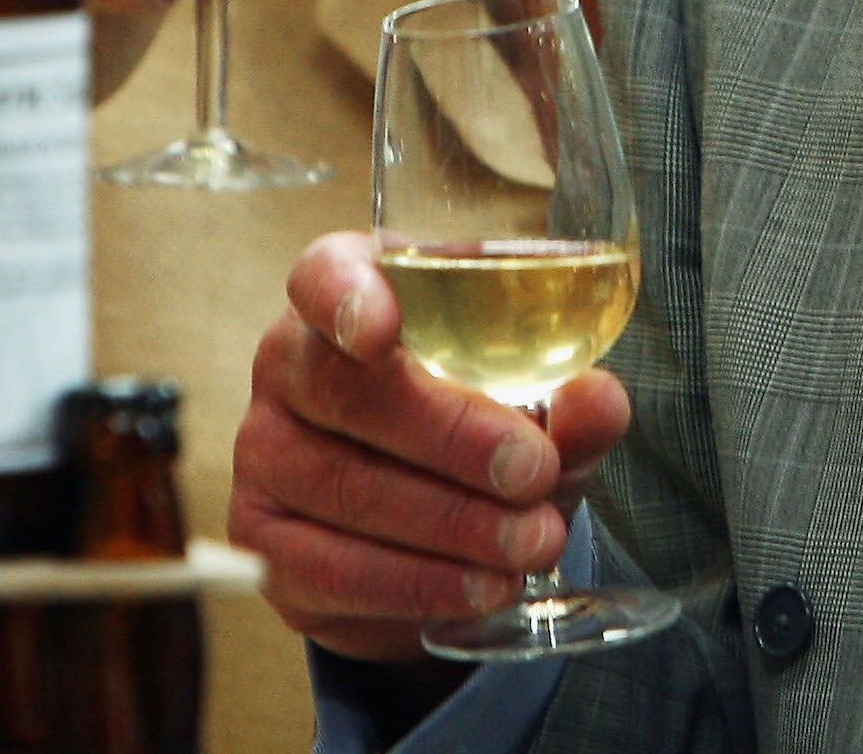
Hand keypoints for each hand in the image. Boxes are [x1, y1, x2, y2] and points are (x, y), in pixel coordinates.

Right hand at [229, 231, 631, 663]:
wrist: (421, 514)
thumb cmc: (474, 412)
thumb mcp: (530, 390)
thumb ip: (565, 389)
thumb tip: (598, 399)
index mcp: (346, 292)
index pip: (323, 275)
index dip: (346, 297)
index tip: (383, 329)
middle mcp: (287, 363)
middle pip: (345, 392)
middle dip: (449, 435)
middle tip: (534, 470)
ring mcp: (263, 455)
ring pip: (343, 488)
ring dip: (449, 524)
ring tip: (532, 542)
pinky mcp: (267, 544)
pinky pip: (334, 569)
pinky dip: (418, 583)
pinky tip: (483, 586)